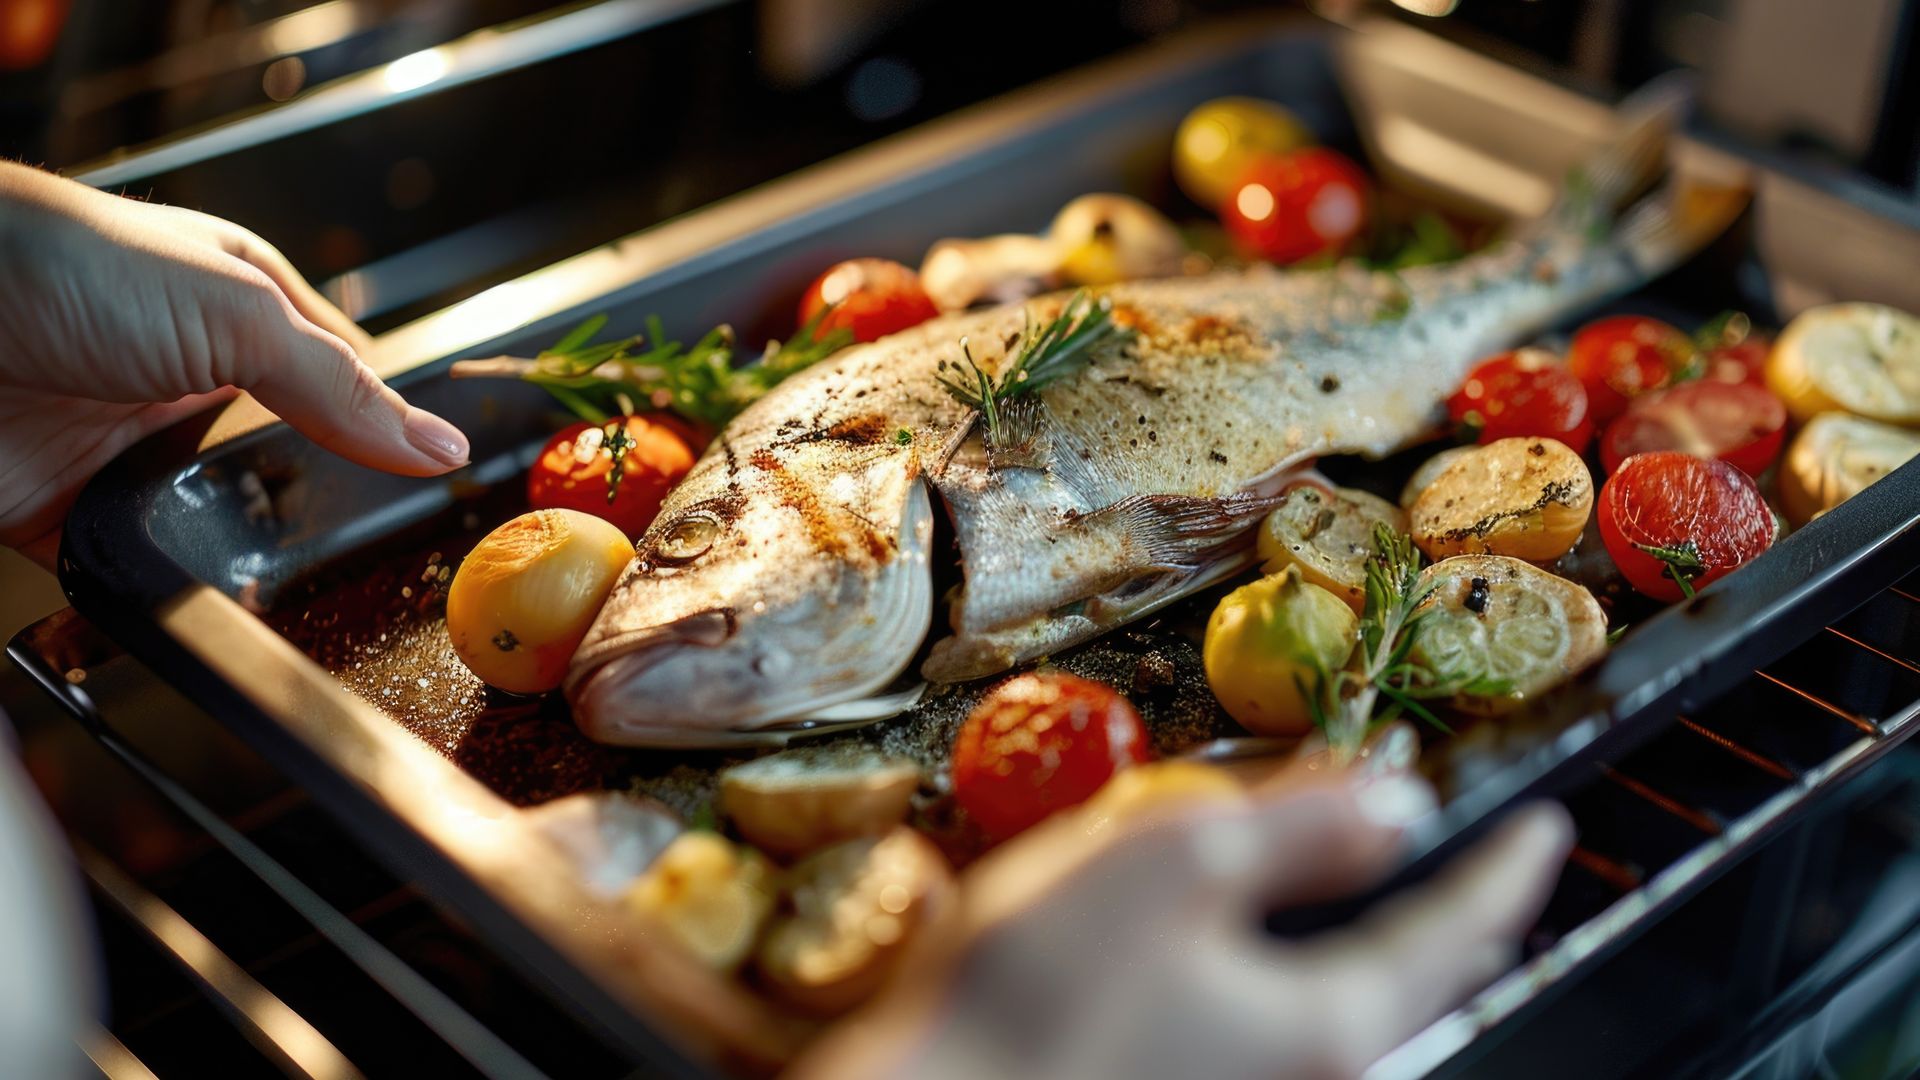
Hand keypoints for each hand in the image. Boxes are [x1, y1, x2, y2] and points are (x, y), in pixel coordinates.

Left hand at [0, 162, 468, 566]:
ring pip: (217, 526)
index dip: (390, 438)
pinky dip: (161, 590)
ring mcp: (129, 448)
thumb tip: (438, 444)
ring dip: (241, 557)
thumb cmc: (54, 262)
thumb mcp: (234, 312)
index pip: (347, 387)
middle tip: (369, 558)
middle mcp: (191, 380)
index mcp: (245, 311)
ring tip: (290, 592)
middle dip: (318, 511)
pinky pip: (133, 570)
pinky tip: (200, 598)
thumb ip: (339, 389)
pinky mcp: (67, 511)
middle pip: (287, 466)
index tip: (437, 492)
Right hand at [796, 777, 1573, 1079]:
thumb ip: (1300, 826)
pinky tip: (1239, 941)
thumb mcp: (1179, 867)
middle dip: (1445, 912)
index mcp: (1328, 1018)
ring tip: (1360, 882)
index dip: (1506, 866)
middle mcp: (1305, 1075)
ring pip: (1339, 1007)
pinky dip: (1288, 969)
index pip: (1455, 932)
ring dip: (1362, 938)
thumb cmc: (1041, 1001)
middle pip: (1409, 983)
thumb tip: (1396, 802)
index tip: (1546, 826)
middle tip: (1468, 858)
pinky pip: (1271, 1026)